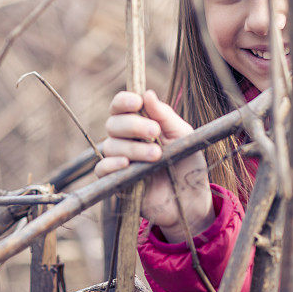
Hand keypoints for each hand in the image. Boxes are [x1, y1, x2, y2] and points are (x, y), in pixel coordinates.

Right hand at [96, 89, 213, 241]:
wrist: (191, 198)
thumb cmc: (187, 162)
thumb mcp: (182, 135)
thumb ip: (164, 115)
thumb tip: (147, 93)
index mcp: (140, 122)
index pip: (120, 106)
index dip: (124, 101)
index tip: (137, 102)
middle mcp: (126, 139)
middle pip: (113, 123)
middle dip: (133, 125)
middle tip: (155, 132)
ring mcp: (120, 159)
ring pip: (110, 145)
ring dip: (133, 148)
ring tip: (156, 155)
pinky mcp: (116, 181)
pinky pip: (102, 168)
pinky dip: (111, 164)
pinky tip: (127, 164)